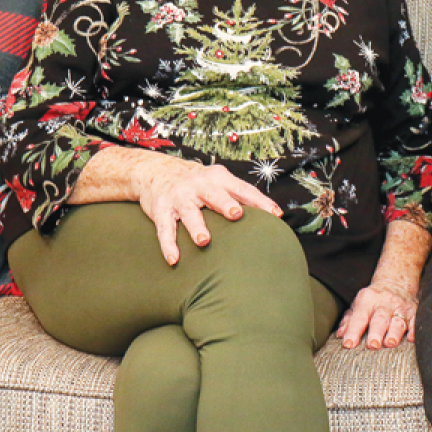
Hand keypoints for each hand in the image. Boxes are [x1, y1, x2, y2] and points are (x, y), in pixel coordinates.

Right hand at [135, 155, 280, 264]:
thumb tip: (272, 215)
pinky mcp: (161, 210)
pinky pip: (165, 229)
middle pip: (215, 194)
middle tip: (236, 215)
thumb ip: (239, 196)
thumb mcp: (218, 181)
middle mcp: (199, 185)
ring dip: (197, 226)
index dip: (260, 201)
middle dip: (225, 204)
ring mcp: (179, 197)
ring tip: (205, 241)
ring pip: (189, 212)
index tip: (276, 215)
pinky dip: (168, 245)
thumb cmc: (197, 182)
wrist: (155, 171)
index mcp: (218, 178)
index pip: (243, 189)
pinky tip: (174, 259)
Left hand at [336, 219, 431, 348]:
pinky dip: (414, 330)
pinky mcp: (413, 312)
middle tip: (372, 345)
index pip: (359, 317)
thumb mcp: (359, 305)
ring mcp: (400, 307)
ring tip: (390, 343)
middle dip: (376, 332)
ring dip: (394, 333)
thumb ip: (349, 320)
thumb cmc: (373, 300)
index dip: (353, 331)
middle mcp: (384, 303)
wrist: (396, 282)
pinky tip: (412, 339)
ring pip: (398, 321)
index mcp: (367, 300)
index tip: (348, 345)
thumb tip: (340, 335)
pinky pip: (415, 321)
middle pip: (379, 318)